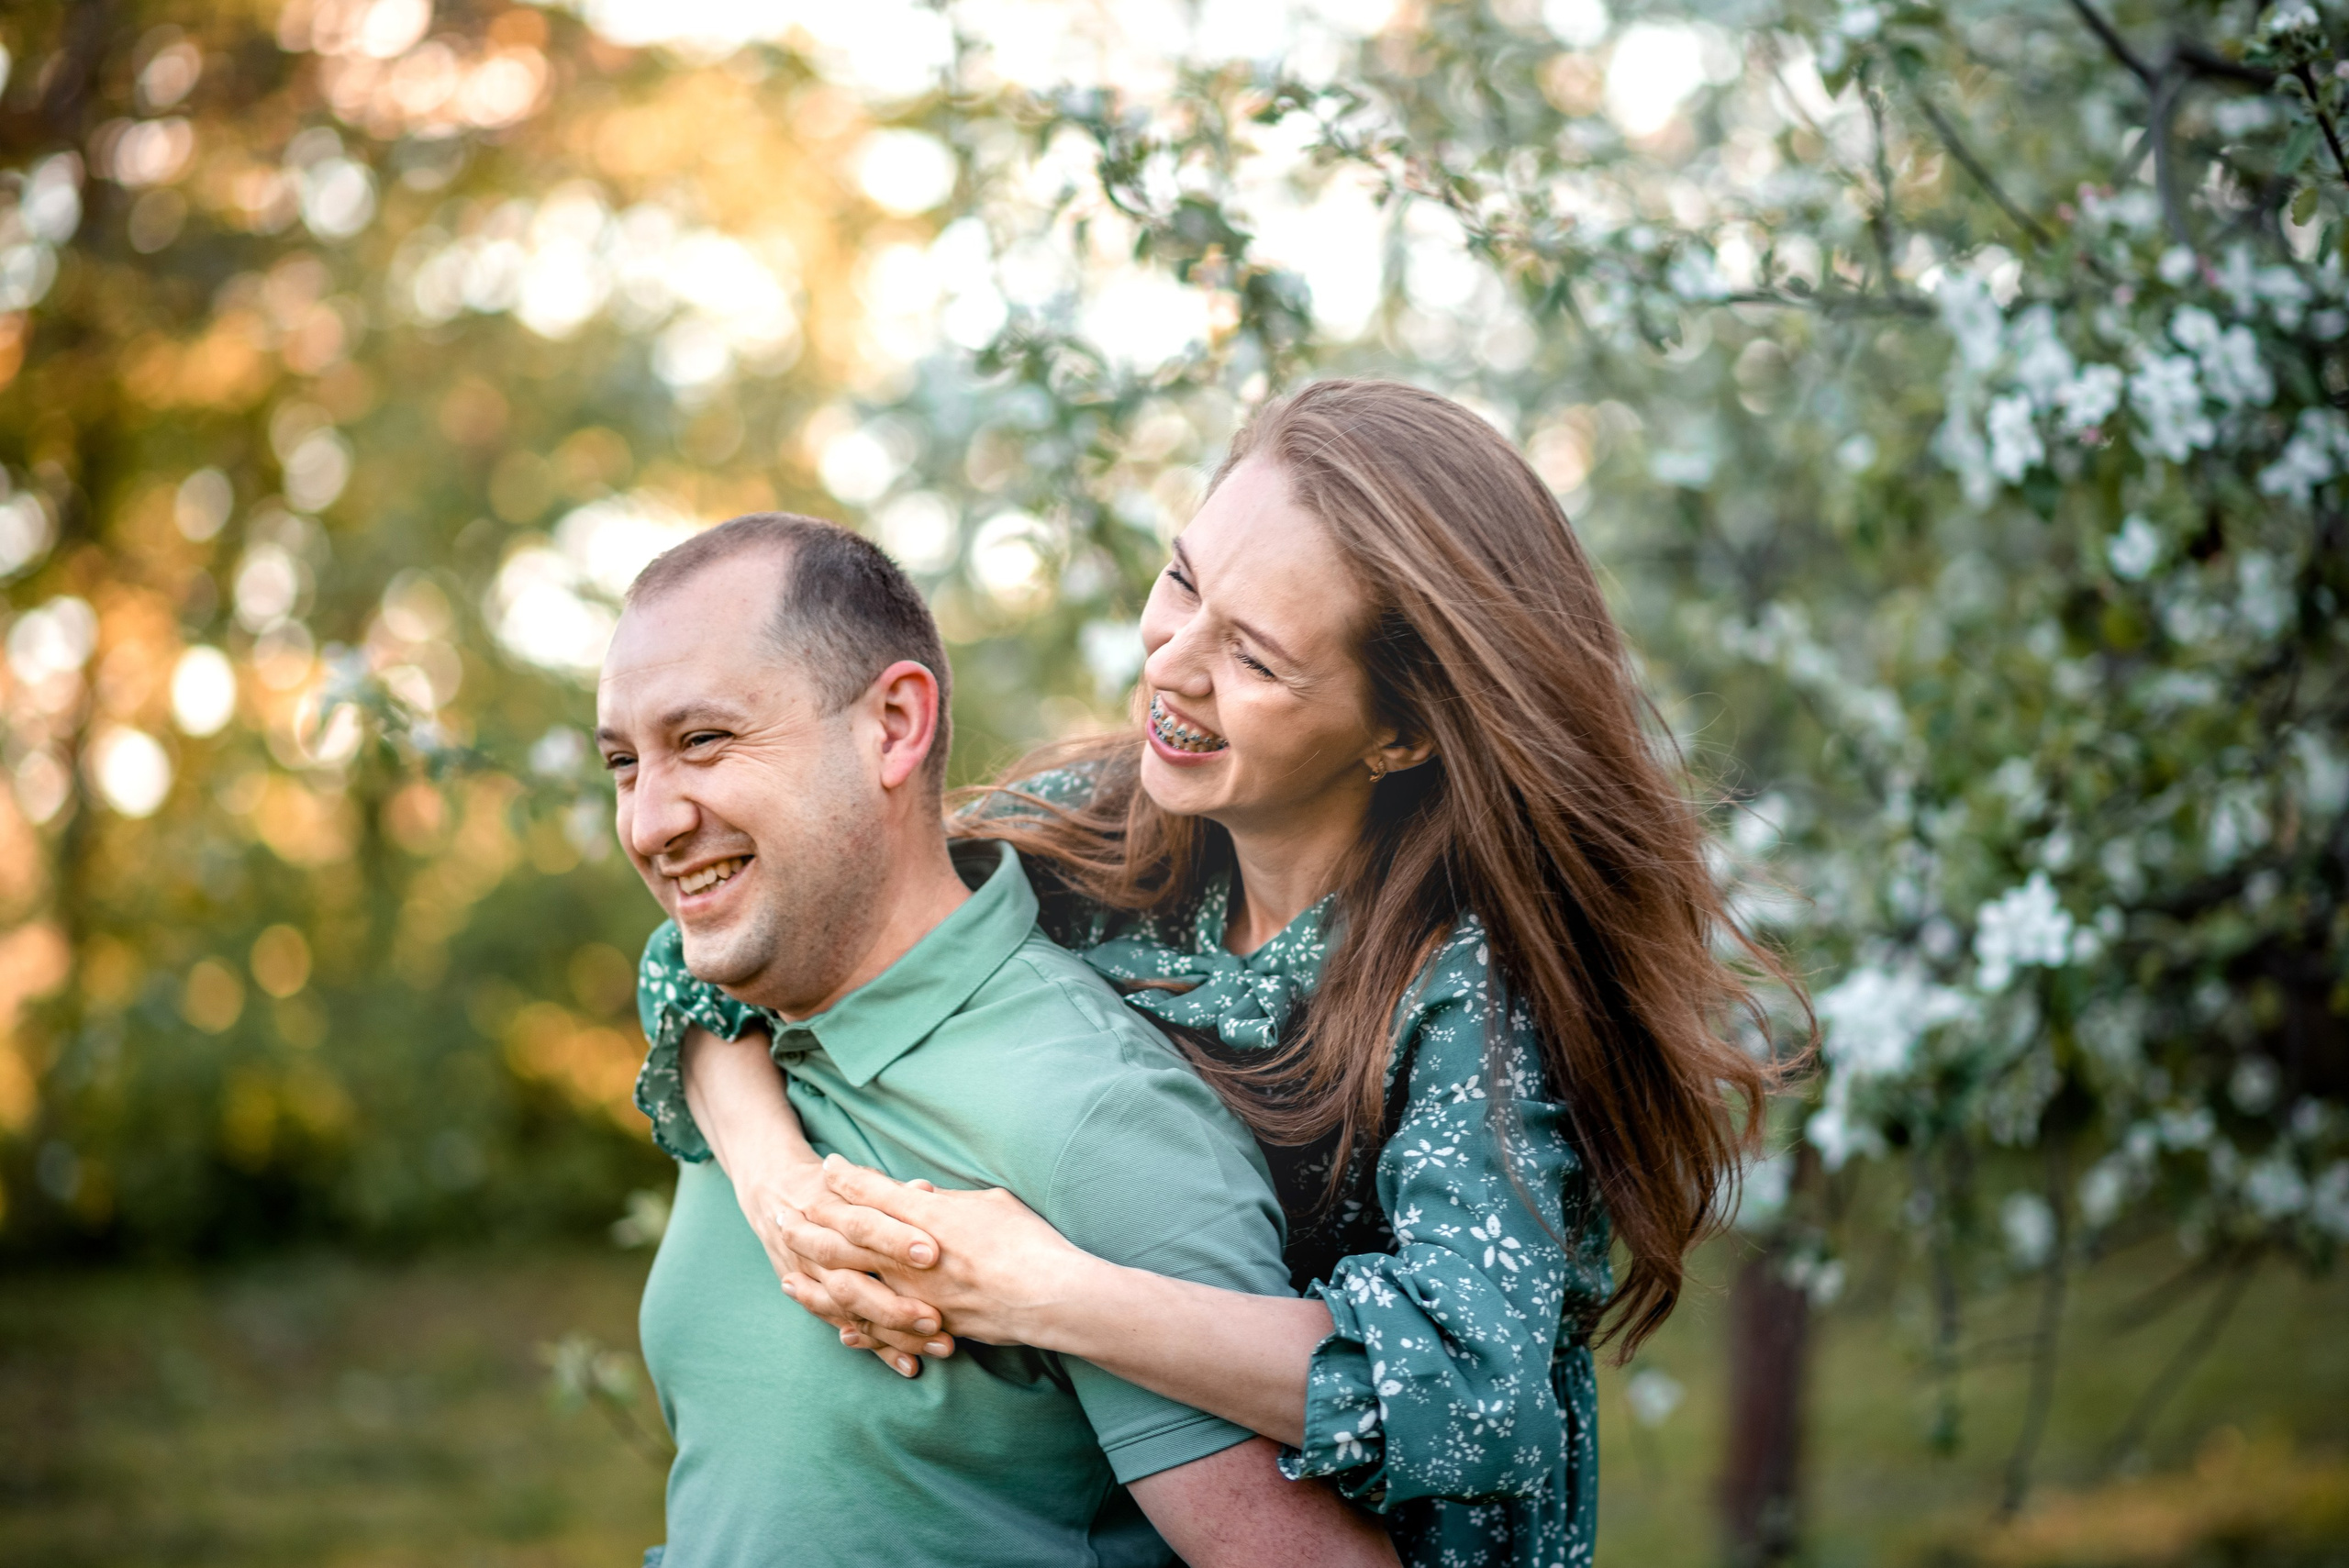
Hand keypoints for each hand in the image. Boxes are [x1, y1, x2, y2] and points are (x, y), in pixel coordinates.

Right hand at [732, 1155, 952, 1376]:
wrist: (773, 1197)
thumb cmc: (831, 1185)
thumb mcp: (854, 1178)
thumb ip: (890, 1191)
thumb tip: (926, 1192)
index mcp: (830, 1213)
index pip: (863, 1226)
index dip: (895, 1239)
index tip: (933, 1253)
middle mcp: (817, 1253)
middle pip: (852, 1282)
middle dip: (894, 1304)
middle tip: (936, 1319)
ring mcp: (813, 1283)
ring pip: (852, 1314)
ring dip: (895, 1335)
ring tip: (938, 1346)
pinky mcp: (817, 1304)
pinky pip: (849, 1331)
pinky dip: (878, 1350)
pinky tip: (910, 1366)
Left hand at [776, 1154, 1100, 1349]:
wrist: (1052, 1296)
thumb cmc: (1029, 1241)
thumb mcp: (990, 1203)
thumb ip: (950, 1203)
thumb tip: (923, 1199)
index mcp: (927, 1216)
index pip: (873, 1192)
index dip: (846, 1178)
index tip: (827, 1166)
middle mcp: (911, 1256)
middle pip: (845, 1238)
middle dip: (810, 1224)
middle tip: (781, 1215)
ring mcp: (915, 1294)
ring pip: (850, 1286)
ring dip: (815, 1279)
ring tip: (786, 1274)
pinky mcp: (929, 1324)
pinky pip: (880, 1328)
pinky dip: (854, 1324)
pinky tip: (834, 1325)